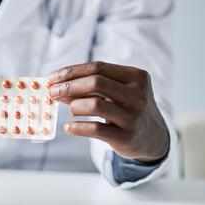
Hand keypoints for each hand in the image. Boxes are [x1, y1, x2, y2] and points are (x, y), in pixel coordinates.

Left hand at [48, 61, 168, 162]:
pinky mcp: (125, 137)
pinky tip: (68, 128)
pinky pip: (95, 129)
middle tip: (52, 92)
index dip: (72, 71)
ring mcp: (133, 117)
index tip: (52, 77)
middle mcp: (138, 95)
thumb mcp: (116, 93)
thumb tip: (57, 86)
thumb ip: (91, 88)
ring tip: (71, 110)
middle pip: (96, 82)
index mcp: (136, 77)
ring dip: (74, 106)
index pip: (98, 67)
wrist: (152, 137)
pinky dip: (76, 127)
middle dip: (69, 86)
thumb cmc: (127, 108)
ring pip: (95, 105)